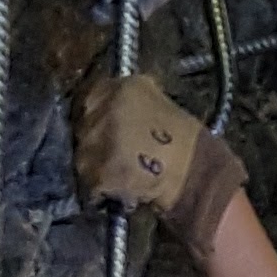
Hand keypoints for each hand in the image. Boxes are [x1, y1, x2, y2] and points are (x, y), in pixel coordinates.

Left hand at [73, 70, 248, 260]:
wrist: (194, 172)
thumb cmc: (181, 138)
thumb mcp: (155, 100)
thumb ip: (127, 99)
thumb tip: (107, 104)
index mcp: (122, 87)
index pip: (90, 97)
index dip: (95, 113)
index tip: (102, 125)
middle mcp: (106, 109)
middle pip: (83, 127)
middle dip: (94, 141)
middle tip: (113, 151)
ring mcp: (99, 141)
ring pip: (82, 157)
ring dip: (94, 166)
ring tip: (118, 171)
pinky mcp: (98, 171)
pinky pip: (89, 182)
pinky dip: (99, 188)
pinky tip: (118, 186)